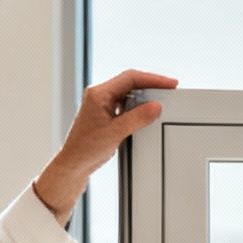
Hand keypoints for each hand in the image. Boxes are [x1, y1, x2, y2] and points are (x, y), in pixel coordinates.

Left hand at [33, 70, 179, 222]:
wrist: (73, 164)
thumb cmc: (86, 149)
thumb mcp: (116, 132)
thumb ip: (137, 118)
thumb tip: (156, 107)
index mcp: (98, 94)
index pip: (130, 78)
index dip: (152, 79)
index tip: (169, 84)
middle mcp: (99, 95)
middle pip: (129, 82)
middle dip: (151, 84)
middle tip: (169, 89)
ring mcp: (101, 103)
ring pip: (128, 92)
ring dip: (144, 95)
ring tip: (161, 99)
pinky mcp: (104, 113)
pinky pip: (125, 103)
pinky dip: (138, 105)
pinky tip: (146, 111)